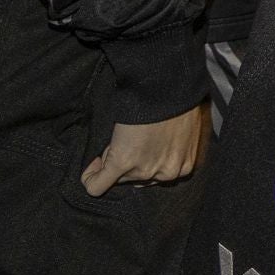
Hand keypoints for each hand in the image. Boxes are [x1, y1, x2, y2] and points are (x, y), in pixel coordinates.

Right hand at [82, 102, 209, 195]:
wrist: (166, 89)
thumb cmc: (177, 104)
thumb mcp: (184, 133)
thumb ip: (172, 150)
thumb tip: (155, 152)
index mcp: (183, 166)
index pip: (156, 177)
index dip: (143, 164)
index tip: (138, 152)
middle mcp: (166, 174)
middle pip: (137, 178)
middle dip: (130, 163)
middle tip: (129, 140)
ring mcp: (144, 171)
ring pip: (118, 178)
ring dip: (114, 162)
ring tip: (121, 139)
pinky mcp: (123, 163)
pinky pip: (97, 185)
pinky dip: (90, 179)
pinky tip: (92, 168)